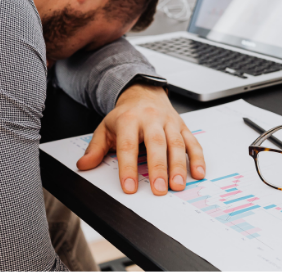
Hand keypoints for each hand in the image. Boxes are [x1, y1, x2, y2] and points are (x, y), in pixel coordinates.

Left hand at [76, 84, 205, 194]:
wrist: (143, 92)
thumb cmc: (126, 115)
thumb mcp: (105, 128)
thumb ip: (95, 148)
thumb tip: (84, 165)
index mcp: (129, 120)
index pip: (128, 145)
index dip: (128, 167)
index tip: (129, 187)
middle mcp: (151, 119)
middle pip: (156, 144)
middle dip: (158, 168)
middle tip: (159, 189)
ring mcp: (169, 122)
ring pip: (177, 143)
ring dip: (179, 166)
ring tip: (177, 185)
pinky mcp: (182, 126)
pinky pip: (192, 142)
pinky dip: (197, 158)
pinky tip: (197, 173)